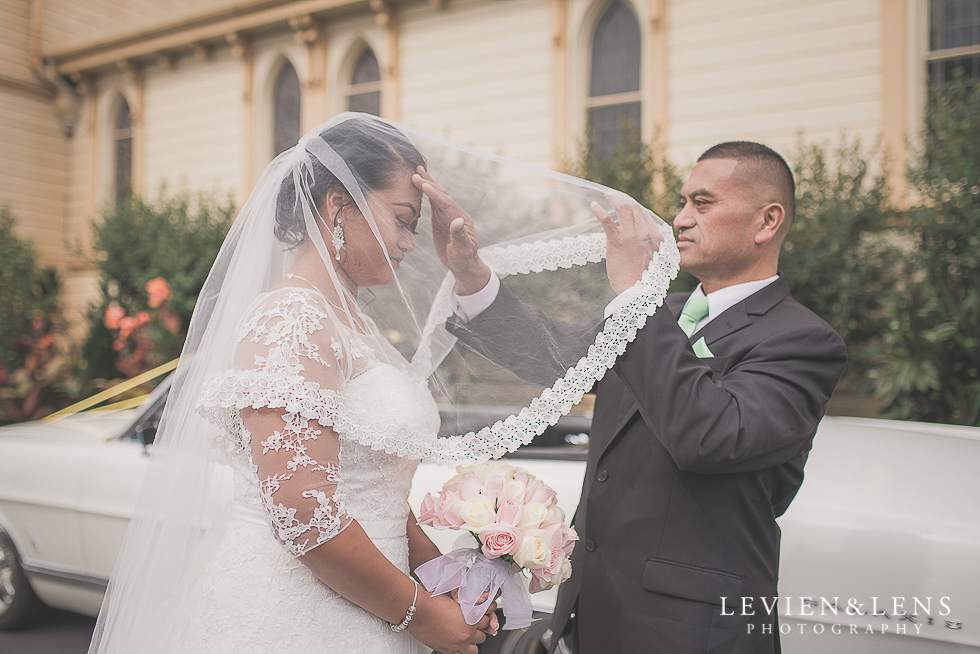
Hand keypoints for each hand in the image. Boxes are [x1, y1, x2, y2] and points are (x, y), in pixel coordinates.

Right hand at [409, 591, 495, 653]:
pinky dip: (461, 650)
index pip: (487, 621)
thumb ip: (465, 604)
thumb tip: (470, 603)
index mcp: (471, 618)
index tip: (480, 617)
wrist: (418, 611)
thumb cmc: (433, 602)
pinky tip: (458, 644)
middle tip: (472, 626)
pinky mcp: (447, 650)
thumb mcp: (455, 599)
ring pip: (474, 650)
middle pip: (482, 636)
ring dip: (472, 643)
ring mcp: (458, 644)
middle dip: (478, 631)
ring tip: (466, 637)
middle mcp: (467, 633)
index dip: (483, 618)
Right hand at [412, 166, 491, 294]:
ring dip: (427, 184)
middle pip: (441, 195)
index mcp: (460, 218)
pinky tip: (420, 186)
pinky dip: (426, 193)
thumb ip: (460, 235)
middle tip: (416, 172)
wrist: (463, 264)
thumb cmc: (465, 258)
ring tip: (417, 172)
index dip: (435, 194)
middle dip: (429, 183)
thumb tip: (458, 220)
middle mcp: (454, 213)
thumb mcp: (463, 249)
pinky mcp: (440, 219)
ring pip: (436, 196)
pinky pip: (432, 203)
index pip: (446, 203)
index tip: (425, 185)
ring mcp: (446, 215)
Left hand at [593, 191, 664, 293]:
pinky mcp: (617, 241)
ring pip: (623, 208)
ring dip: (614, 199)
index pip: (644, 215)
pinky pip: (607, 220)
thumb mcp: (654, 261)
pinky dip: (600, 211)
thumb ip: (650, 248)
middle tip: (614, 195)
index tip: (625, 204)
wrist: (638, 292)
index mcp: (657, 237)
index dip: (634, 206)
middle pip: (635, 207)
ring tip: (607, 195)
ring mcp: (631, 235)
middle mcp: (646, 233)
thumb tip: (642, 244)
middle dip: (623, 198)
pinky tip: (594, 206)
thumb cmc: (645, 281)